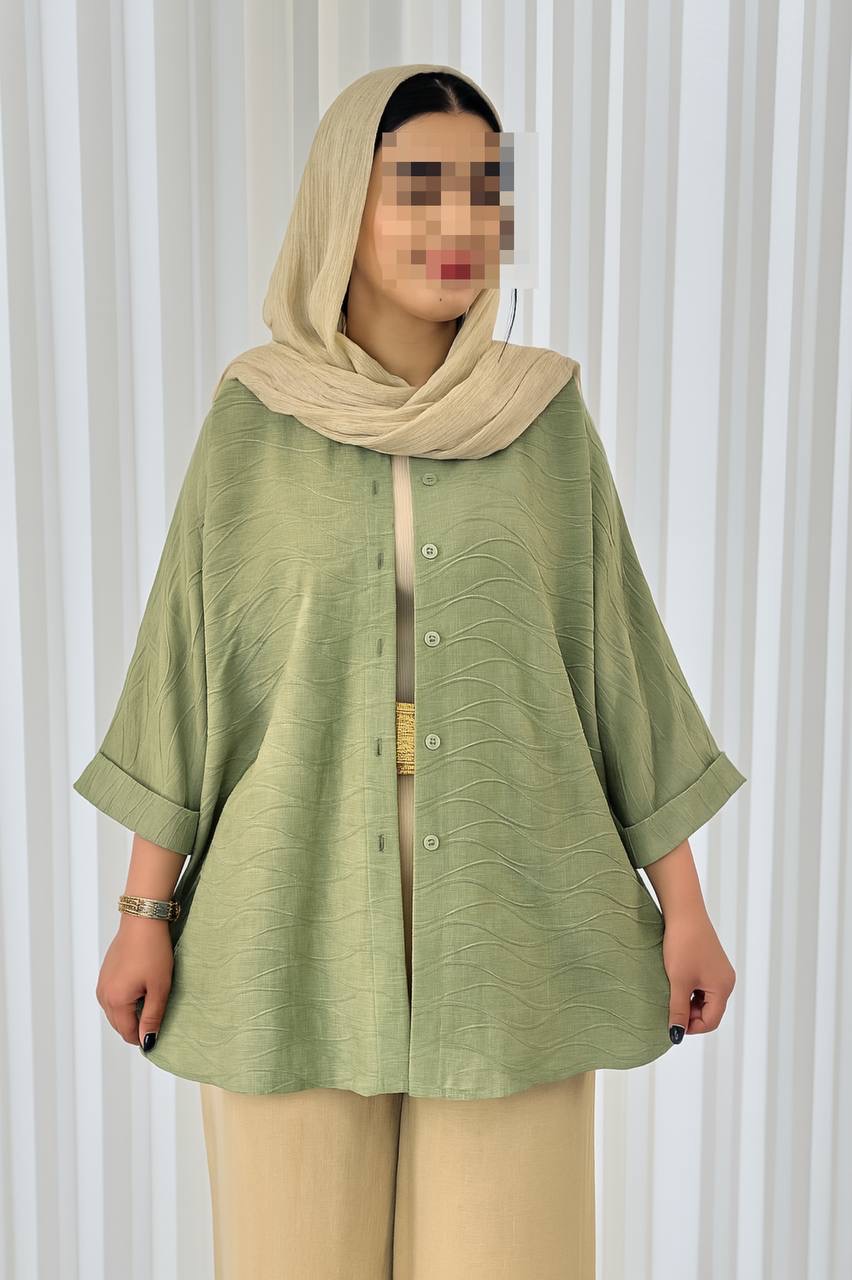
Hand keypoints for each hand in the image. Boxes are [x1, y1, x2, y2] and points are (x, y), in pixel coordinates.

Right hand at [96, 915, 174, 1049]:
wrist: (142, 921)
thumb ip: (152, 1017)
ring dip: (131, 1012)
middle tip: (159, 1012)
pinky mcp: (104, 975)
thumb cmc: (153, 952)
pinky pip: (113, 997)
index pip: (128, 1033)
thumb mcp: (159, 987)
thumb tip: (148, 1042)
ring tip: (151, 997)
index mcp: (115, 1001)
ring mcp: (102, 984)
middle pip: (119, 1025)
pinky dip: (126, 1000)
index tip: (160, 1031)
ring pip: (115, 1012)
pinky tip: (141, 988)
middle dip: (137, 1025)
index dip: (144, 1037)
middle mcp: (103, 995)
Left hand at [661, 904, 735, 1042]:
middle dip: (689, 1014)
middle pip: (709, 1011)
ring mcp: (719, 971)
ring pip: (704, 999)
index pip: (711, 1021)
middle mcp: (726, 981)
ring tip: (670, 991)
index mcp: (723, 988)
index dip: (690, 1027)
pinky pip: (702, 985)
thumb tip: (676, 1035)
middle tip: (668, 1005)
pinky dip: (689, 988)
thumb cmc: (683, 945)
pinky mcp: (711, 963)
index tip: (670, 1022)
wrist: (684, 912)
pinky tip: (675, 980)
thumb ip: (677, 1010)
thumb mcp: (678, 981)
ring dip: (688, 1001)